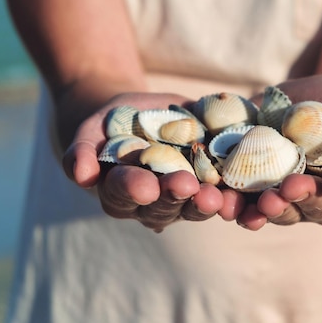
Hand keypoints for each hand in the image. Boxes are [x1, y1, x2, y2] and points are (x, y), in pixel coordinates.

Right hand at [61, 92, 232, 231]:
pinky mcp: (209, 185)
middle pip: (162, 205)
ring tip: (216, 196)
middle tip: (186, 186)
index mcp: (119, 194)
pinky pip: (221, 194)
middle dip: (174, 196)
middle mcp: (152, 204)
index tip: (145, 185)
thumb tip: (80, 174)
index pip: (123, 193)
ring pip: (193, 206)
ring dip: (206, 203)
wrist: (139, 116)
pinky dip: (231, 194)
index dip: (134, 189)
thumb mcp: (89, 133)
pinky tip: (241, 189)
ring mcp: (182, 198)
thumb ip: (82, 152)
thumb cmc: (107, 127)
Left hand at [235, 74, 321, 229]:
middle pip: (317, 207)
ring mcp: (289, 198)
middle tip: (289, 188)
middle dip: (302, 199)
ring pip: (283, 212)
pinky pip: (250, 206)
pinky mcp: (259, 191)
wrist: (303, 97)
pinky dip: (240, 208)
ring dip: (270, 211)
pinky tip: (229, 205)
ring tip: (261, 202)